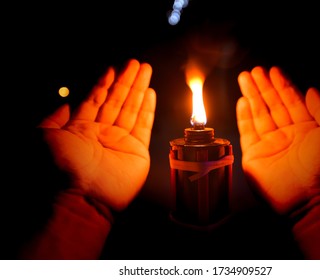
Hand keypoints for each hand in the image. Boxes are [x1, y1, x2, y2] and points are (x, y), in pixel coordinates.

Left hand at [38, 59, 155, 210]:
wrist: (79, 197)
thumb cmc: (58, 168)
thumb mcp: (43, 137)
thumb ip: (54, 118)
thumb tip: (65, 104)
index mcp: (79, 130)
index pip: (95, 100)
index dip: (104, 83)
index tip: (112, 68)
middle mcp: (101, 135)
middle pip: (116, 101)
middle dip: (126, 81)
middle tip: (135, 64)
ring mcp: (120, 143)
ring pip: (131, 109)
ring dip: (138, 89)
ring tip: (145, 70)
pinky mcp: (137, 152)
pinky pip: (144, 126)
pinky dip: (148, 110)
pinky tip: (151, 94)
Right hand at [236, 66, 319, 213]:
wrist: (312, 198)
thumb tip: (311, 90)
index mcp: (309, 128)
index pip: (292, 100)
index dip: (283, 84)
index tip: (274, 70)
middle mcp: (289, 135)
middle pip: (273, 105)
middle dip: (264, 87)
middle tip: (254, 71)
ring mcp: (271, 145)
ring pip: (259, 115)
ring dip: (252, 96)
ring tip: (245, 78)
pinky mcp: (255, 156)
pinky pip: (247, 132)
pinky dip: (244, 116)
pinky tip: (243, 101)